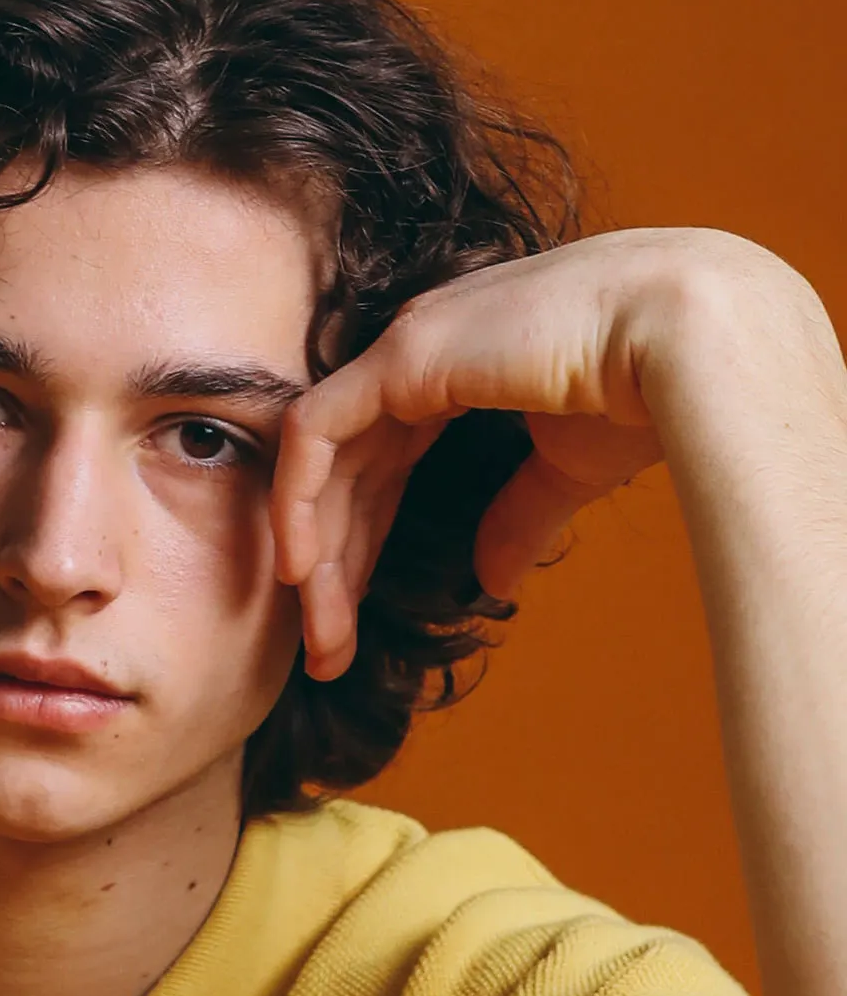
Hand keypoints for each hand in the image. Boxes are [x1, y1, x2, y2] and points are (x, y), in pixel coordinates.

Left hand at [270, 227, 802, 679]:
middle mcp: (419, 350)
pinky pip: (312, 434)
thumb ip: (517, 517)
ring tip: (320, 637)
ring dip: (315, 555)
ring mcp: (406, 344)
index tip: (351, 625)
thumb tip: (489, 583)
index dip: (359, 549)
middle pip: (345, 475)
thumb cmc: (649, 388)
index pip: (380, 468)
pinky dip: (298, 501)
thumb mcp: (567, 468)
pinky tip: (303, 570)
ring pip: (321, 463)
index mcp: (457, 368)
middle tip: (326, 653)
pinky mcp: (402, 352)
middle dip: (331, 569)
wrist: (697, 341)